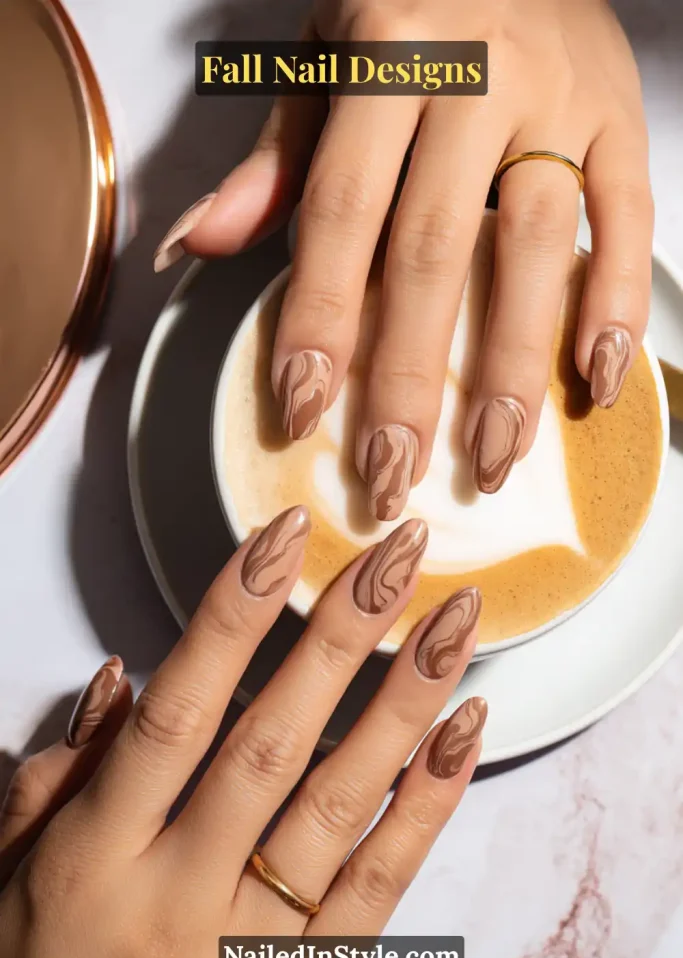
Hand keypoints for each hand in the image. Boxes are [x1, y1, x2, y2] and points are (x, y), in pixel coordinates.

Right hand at [0, 509, 485, 957]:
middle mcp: (179, 897)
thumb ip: (53, 783)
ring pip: (340, 806)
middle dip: (339, 637)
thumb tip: (125, 678)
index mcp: (93, 864)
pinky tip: (462, 731)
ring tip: (455, 622)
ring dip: (405, 703)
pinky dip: (426, 804)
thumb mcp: (6, 892)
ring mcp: (253, 950)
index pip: (175, 718)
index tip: (280, 542)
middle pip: (271, 745)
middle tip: (395, 555)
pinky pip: (380, 888)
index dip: (230, 620)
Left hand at [154, 0, 652, 507]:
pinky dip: (614, 302)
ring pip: (532, 247)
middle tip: (392, 472)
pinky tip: (593, 381)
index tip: (301, 410)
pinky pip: (627, 218)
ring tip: (492, 457)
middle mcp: (477, 73)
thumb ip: (273, 159)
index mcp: (387, 49)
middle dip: (409, 374)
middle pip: (432, 250)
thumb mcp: (323, 59)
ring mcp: (560, 97)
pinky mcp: (621, 118)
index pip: (340, 211)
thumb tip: (196, 246)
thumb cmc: (407, 3)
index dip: (319, 317)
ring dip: (512, 364)